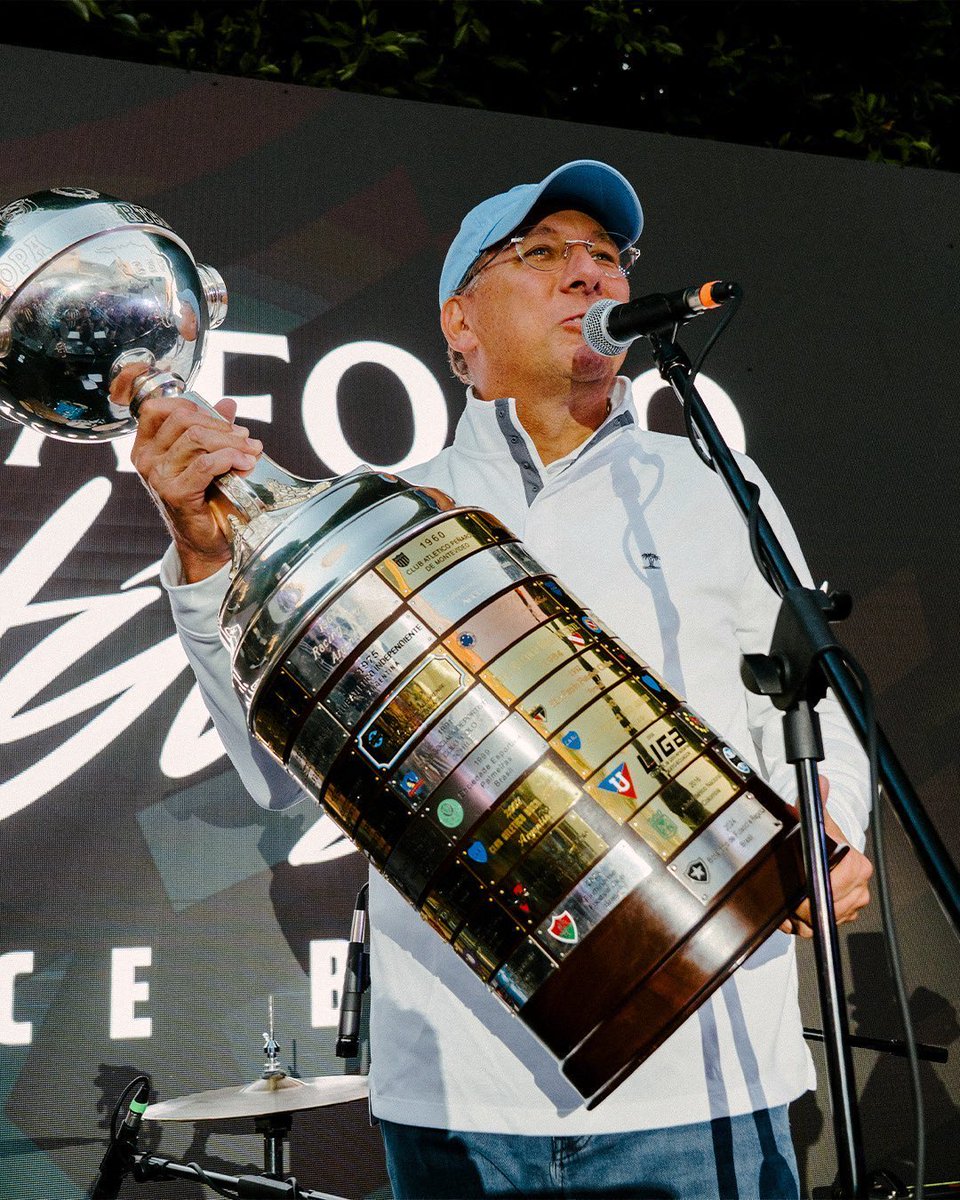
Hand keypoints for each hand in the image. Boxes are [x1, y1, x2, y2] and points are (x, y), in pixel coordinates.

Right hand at [130, 394, 262, 581]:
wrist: (206, 541)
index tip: (219, 419)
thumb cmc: (205, 500)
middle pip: (183, 420)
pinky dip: (230, 458)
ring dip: (232, 441)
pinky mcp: (175, 493)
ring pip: (196, 439)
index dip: (191, 406)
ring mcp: (158, 477)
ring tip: (251, 449)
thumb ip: (212, 430)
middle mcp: (146, 460)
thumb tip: (228, 404)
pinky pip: (205, 464)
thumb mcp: (205, 458)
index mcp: (146, 447)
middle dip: (221, 425)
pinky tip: (245, 462)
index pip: (157, 408)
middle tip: (246, 437)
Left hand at [779, 776, 872, 938]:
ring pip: (822, 923)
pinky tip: (795, 912)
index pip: (832, 890)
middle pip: (827, 910)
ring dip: (801, 918)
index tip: (797, 894)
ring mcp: (853, 904)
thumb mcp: (816, 820)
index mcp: (857, 866)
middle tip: (788, 898)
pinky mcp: (844, 916)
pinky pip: (821, 928)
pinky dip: (804, 924)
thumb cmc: (824, 838)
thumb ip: (815, 802)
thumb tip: (819, 782)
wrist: (831, 853)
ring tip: (789, 903)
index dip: (811, 895)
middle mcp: (860, 887)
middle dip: (803, 908)